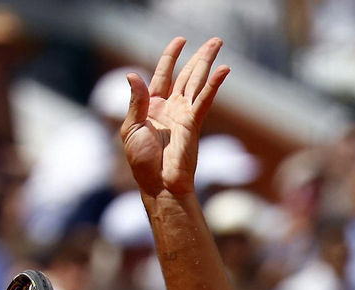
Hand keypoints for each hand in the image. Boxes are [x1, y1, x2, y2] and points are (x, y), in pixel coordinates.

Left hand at [120, 37, 230, 198]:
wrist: (158, 184)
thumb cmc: (142, 162)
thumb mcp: (130, 128)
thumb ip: (135, 101)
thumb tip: (132, 74)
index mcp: (152, 107)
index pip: (163, 74)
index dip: (171, 56)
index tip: (180, 41)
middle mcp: (171, 107)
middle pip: (187, 74)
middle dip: (199, 56)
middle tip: (214, 40)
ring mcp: (184, 114)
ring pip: (197, 81)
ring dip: (208, 61)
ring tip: (218, 43)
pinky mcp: (194, 123)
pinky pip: (205, 99)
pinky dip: (214, 84)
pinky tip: (224, 70)